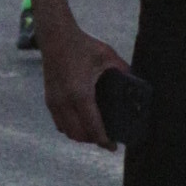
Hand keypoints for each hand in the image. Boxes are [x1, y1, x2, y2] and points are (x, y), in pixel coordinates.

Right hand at [39, 19, 126, 146]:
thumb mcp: (107, 55)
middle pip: (79, 134)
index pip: (92, 127)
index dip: (103, 140)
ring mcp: (54, 102)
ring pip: (67, 132)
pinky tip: (80, 125)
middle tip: (107, 140)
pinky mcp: (49, 99)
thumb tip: (136, 80)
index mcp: (81, 94)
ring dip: (81, 136)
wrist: (55, 37)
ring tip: (94, 134)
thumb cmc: (83, 45)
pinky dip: (70, 129)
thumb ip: (123, 69)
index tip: (113, 147)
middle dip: (93, 140)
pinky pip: (59, 123)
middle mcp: (65, 102)